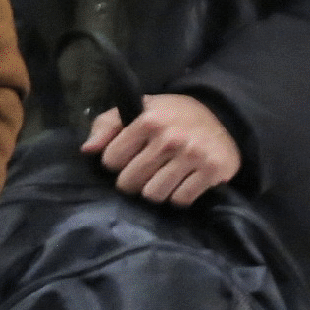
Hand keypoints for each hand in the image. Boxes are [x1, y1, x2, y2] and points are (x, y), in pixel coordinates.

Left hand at [82, 93, 241, 206]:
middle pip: (130, 182)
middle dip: (133, 181)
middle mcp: (170, 137)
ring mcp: (192, 155)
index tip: (127, 158)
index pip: (111, 160)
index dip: (116, 162)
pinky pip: (181, 200)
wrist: (222, 116)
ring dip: (155, 191)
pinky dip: (179, 196)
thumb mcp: (138, 109)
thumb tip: (88, 150)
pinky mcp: (211, 171)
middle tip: (145, 172)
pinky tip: (182, 182)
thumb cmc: (171, 115)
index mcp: (147, 119)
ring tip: (162, 178)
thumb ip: (106, 125)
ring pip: (154, 195)